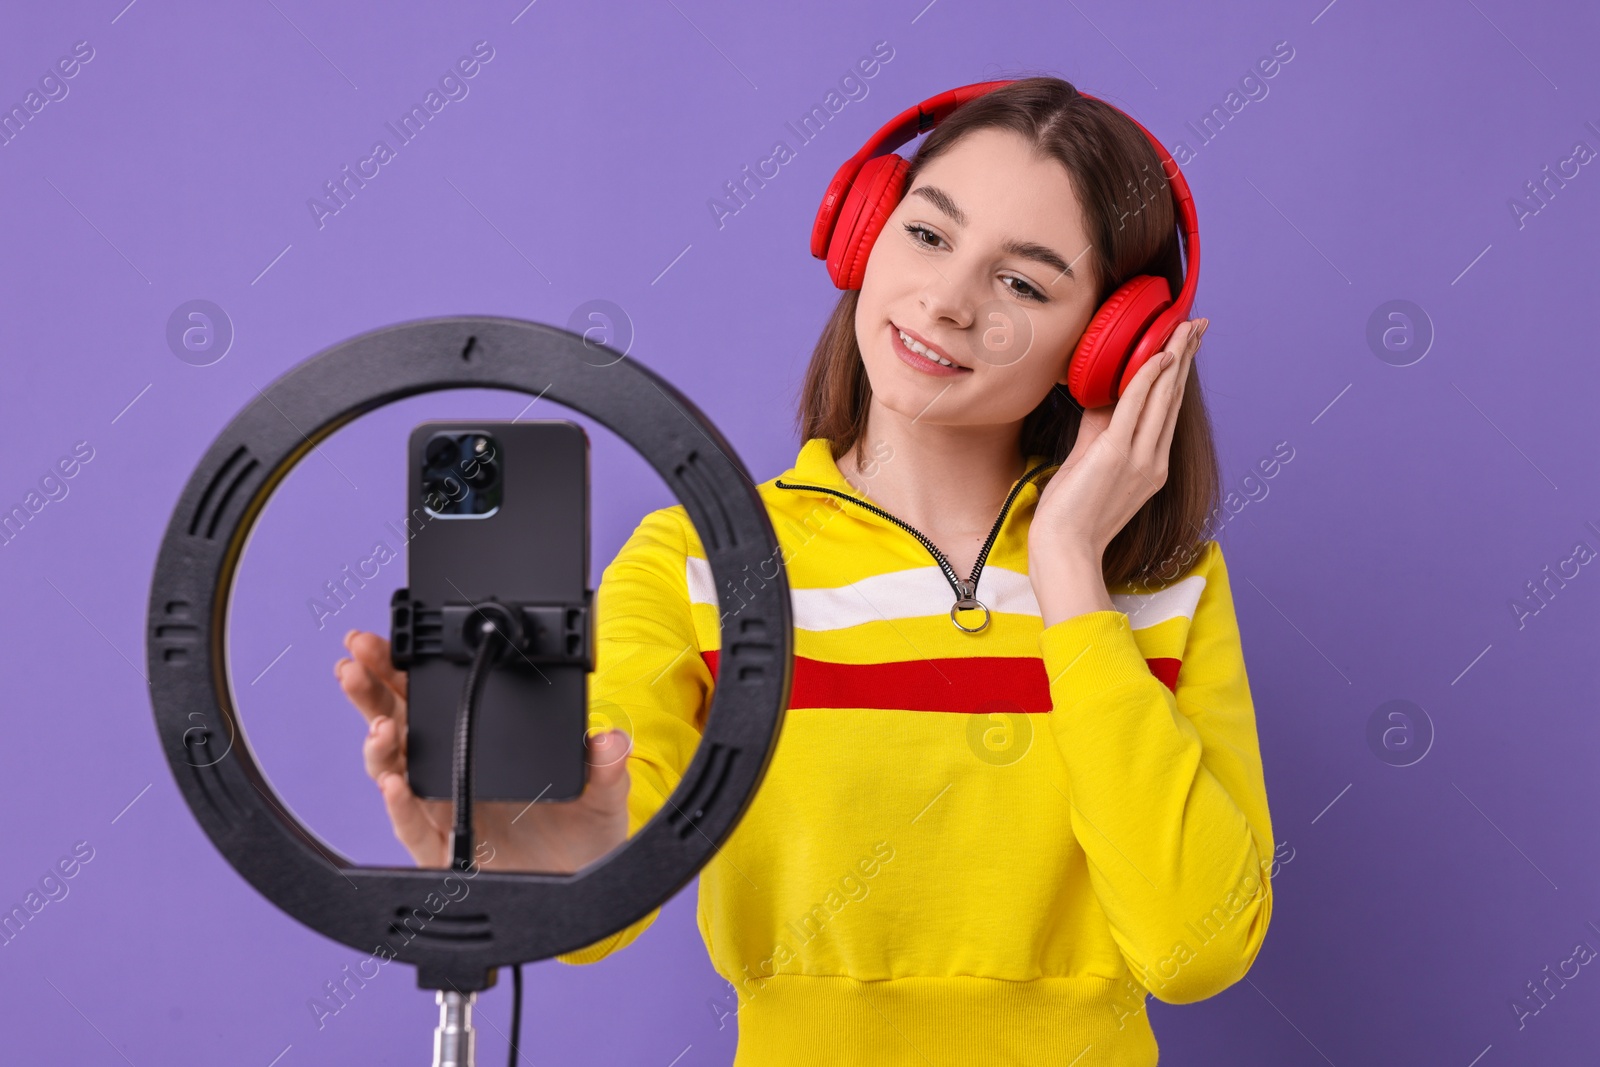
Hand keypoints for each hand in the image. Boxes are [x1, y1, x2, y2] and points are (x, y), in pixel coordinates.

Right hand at [335, 629, 631, 872]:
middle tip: (355, 663)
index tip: (386, 645)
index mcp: (483, 747)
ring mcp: (446, 813)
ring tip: (379, 724)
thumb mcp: (602, 788)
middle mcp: (455, 776)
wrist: (584, 886)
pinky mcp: (446, 853)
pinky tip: (396, 785)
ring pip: (395, 773)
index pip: (433, 701)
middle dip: (373, 692)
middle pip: (400, 726)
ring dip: (380, 747)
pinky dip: (402, 806)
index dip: (404, 673)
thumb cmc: (583, 831)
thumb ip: (605, 763)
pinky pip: (414, 827)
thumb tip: (612, 737)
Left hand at [1030, 317, 1207, 560]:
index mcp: (1150, 466)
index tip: (1186, 347)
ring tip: (1184, 327)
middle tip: (1197, 324)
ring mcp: (1139, 459)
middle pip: (1172, 398)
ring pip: (1161, 398)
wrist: (1063, 551)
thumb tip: (1101, 398)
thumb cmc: (1070, 517)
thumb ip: (1098, 431)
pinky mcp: (1116, 455)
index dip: (1178, 375)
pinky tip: (1156, 355)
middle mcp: (1152, 461)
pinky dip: (1146, 379)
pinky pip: (1134, 408)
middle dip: (1185, 357)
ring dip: (1173, 357)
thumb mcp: (1089, 464)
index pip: (1167, 411)